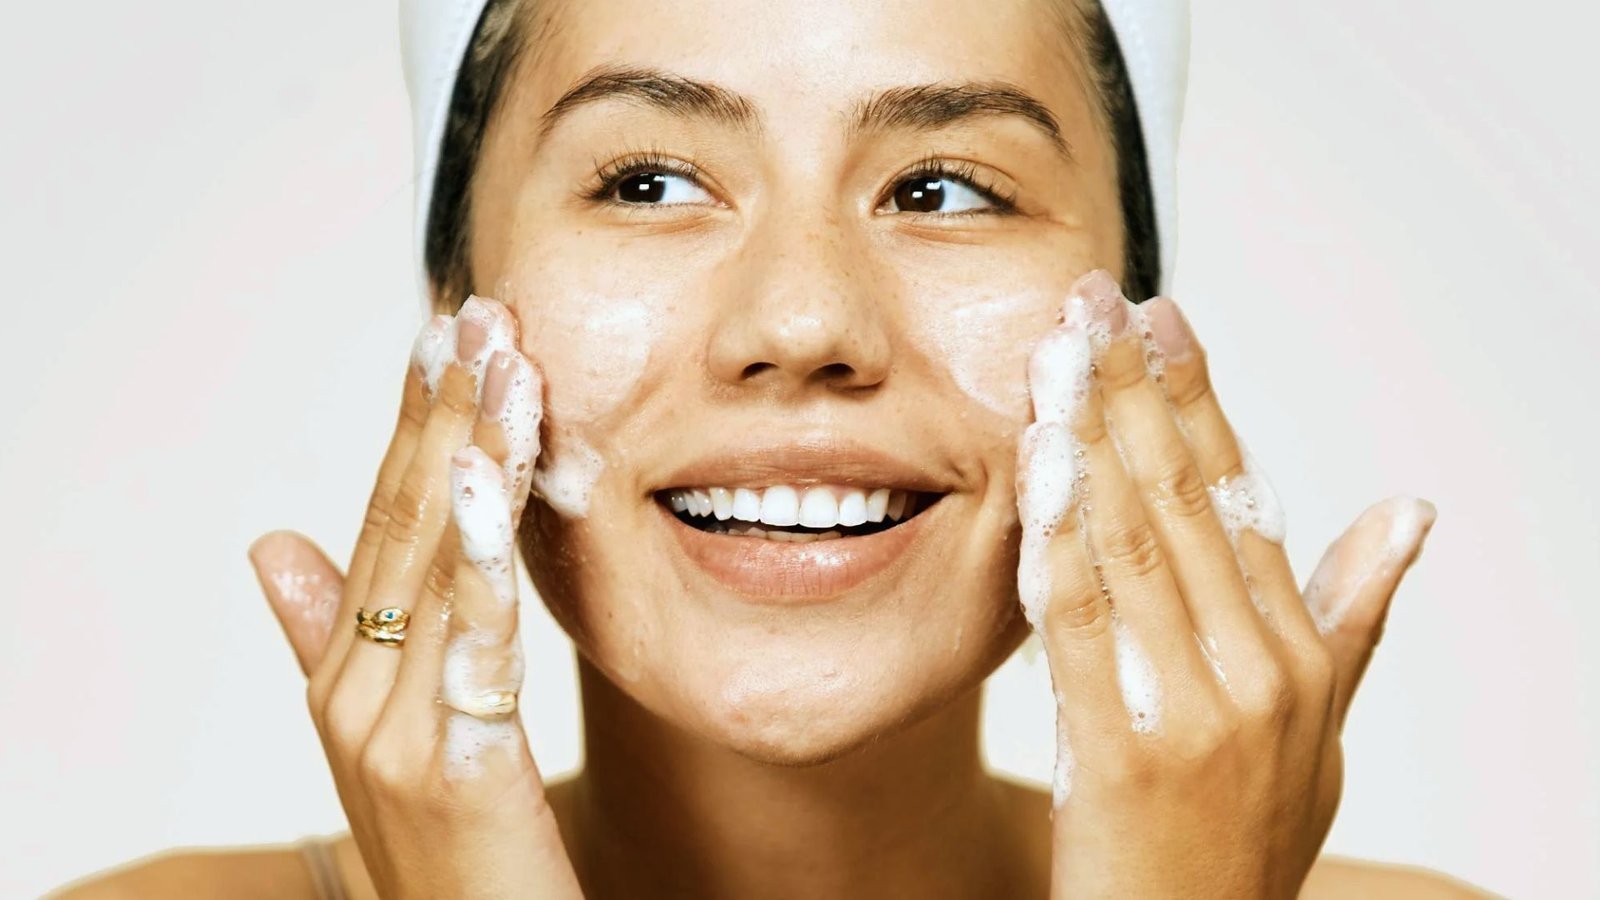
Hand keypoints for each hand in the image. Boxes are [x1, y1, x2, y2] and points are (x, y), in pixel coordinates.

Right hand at [248, 298, 582, 898]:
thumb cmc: (443, 850)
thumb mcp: (383, 739)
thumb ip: (327, 640)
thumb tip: (268, 542)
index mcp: (344, 677)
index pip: (380, 524)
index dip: (412, 427)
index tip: (442, 336)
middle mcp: (354, 695)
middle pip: (405, 526)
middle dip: (446, 414)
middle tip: (482, 314)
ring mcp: (392, 734)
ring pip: (435, 567)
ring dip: (471, 457)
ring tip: (502, 364)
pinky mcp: (451, 771)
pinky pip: (470, 648)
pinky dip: (483, 563)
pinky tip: (500, 487)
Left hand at [1016, 272, 1436, 898]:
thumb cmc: (1246, 834)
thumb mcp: (1321, 726)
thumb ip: (1352, 615)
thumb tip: (1410, 512)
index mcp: (1297, 649)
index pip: (1241, 494)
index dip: (1196, 398)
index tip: (1159, 318)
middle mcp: (1258, 668)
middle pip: (1185, 498)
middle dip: (1131, 390)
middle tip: (1092, 301)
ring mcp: (1195, 710)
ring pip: (1135, 542)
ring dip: (1090, 438)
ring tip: (1056, 355)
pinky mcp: (1124, 753)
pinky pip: (1080, 625)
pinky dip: (1055, 542)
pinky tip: (1031, 473)